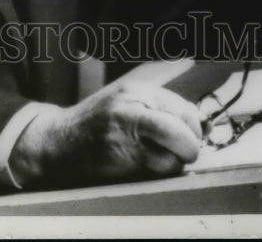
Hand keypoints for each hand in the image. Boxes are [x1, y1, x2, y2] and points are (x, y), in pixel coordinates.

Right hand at [8, 79, 203, 188]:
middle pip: (184, 125)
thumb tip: (203, 124)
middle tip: (182, 154)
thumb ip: (160, 110)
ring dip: (177, 161)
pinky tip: (146, 167)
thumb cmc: (96, 125)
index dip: (193, 129)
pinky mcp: (122, 152)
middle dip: (191, 145)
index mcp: (138, 90)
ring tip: (162, 161)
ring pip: (177, 147)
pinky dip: (162, 171)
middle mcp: (134, 103)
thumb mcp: (126, 104)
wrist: (59, 141)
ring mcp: (127, 127)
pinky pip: (160, 165)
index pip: (185, 108)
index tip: (187, 140)